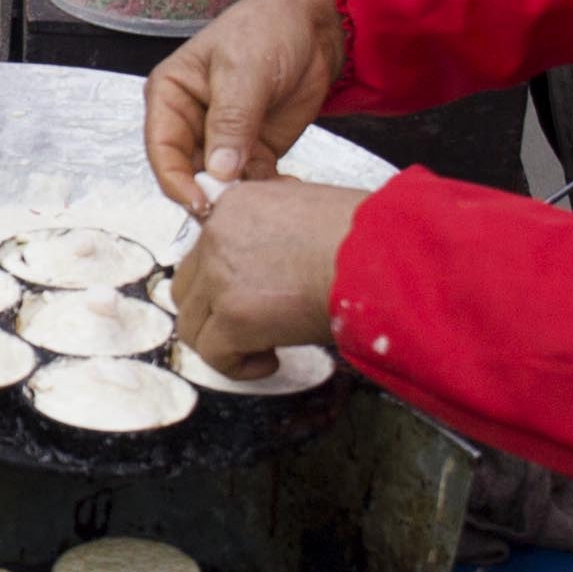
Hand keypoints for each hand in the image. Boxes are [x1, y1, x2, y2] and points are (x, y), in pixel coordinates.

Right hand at [144, 0, 349, 203]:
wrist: (315, 27)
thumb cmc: (268, 29)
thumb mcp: (245, 70)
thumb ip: (231, 121)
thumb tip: (218, 171)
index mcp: (171, 95)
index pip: (162, 147)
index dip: (176, 180)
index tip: (201, 201)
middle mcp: (190, 121)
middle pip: (188, 172)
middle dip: (211, 193)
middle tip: (239, 208)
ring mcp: (222, 140)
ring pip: (220, 183)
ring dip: (242, 197)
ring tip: (268, 201)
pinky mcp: (253, 151)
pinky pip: (252, 182)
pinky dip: (267, 194)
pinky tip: (287, 193)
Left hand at [169, 177, 360, 365]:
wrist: (384, 255)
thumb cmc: (367, 238)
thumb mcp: (308, 214)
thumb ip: (272, 235)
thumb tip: (269, 265)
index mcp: (237, 205)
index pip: (207, 249)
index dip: (226, 280)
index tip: (252, 296)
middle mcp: (218, 234)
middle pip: (188, 286)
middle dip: (215, 312)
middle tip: (252, 326)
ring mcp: (220, 275)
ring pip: (193, 324)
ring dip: (224, 341)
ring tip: (264, 345)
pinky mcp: (233, 315)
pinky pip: (213, 354)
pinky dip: (238, 366)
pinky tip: (270, 360)